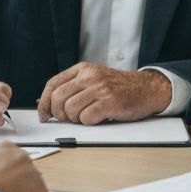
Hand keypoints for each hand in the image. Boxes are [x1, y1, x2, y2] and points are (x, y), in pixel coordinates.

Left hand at [37, 63, 171, 123]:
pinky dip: (89, 122)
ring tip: (88, 115)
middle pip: (58, 98)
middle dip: (59, 114)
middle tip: (68, 118)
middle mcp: (89, 76)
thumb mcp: (94, 78)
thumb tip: (50, 106)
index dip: (44, 102)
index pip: (53, 84)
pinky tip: (98, 117)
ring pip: (70, 110)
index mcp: (83, 69)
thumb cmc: (119, 87)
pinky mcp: (109, 102)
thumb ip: (74, 86)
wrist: (147, 88)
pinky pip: (86, 118)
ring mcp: (100, 88)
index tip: (43, 115)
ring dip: (76, 119)